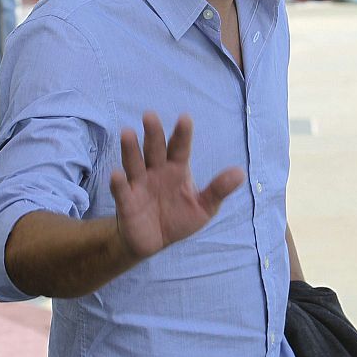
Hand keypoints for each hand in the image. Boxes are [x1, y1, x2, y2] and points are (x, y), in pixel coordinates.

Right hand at [110, 111, 243, 259]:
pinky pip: (121, 191)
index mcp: (176, 169)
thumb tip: (241, 173)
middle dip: (153, 133)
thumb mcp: (204, 207)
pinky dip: (118, 183)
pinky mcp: (127, 202)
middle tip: (150, 115)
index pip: (180, 148)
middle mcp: (156, 171)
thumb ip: (218, 190)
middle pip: (154, 149)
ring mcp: (139, 185)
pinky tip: (116, 174)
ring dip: (130, 149)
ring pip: (134, 164)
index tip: (185, 118)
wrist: (154, 241)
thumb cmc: (178, 218)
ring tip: (127, 133)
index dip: (182, 134)